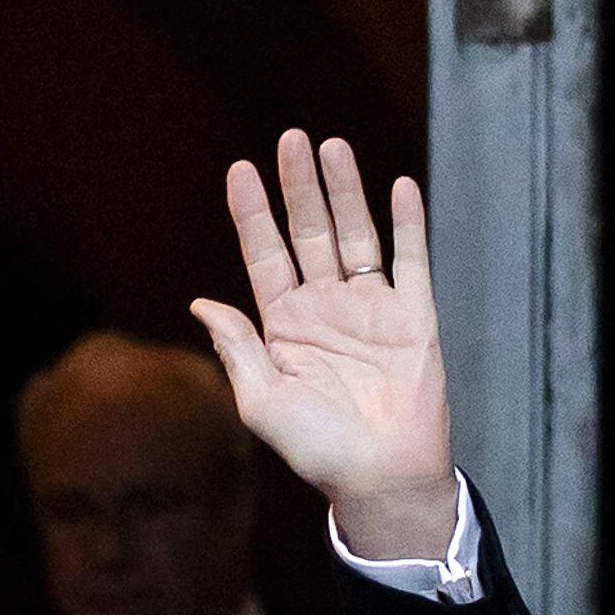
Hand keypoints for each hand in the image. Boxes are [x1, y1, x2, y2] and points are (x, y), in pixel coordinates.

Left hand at [192, 131, 456, 563]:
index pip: (265, 257)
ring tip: (332, 146)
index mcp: (284, 328)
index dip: (253, 214)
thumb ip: (237, 348)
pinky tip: (399, 186)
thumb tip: (200, 303)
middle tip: (290, 138)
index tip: (240, 170)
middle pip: (310, 232)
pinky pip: (411, 258)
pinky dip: (408, 222)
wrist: (379, 476)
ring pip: (356, 234)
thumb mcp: (262, 402)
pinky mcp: (413, 314)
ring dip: (346, 190)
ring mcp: (370, 308)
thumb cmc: (316, 451)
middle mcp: (325, 309)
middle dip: (299, 187)